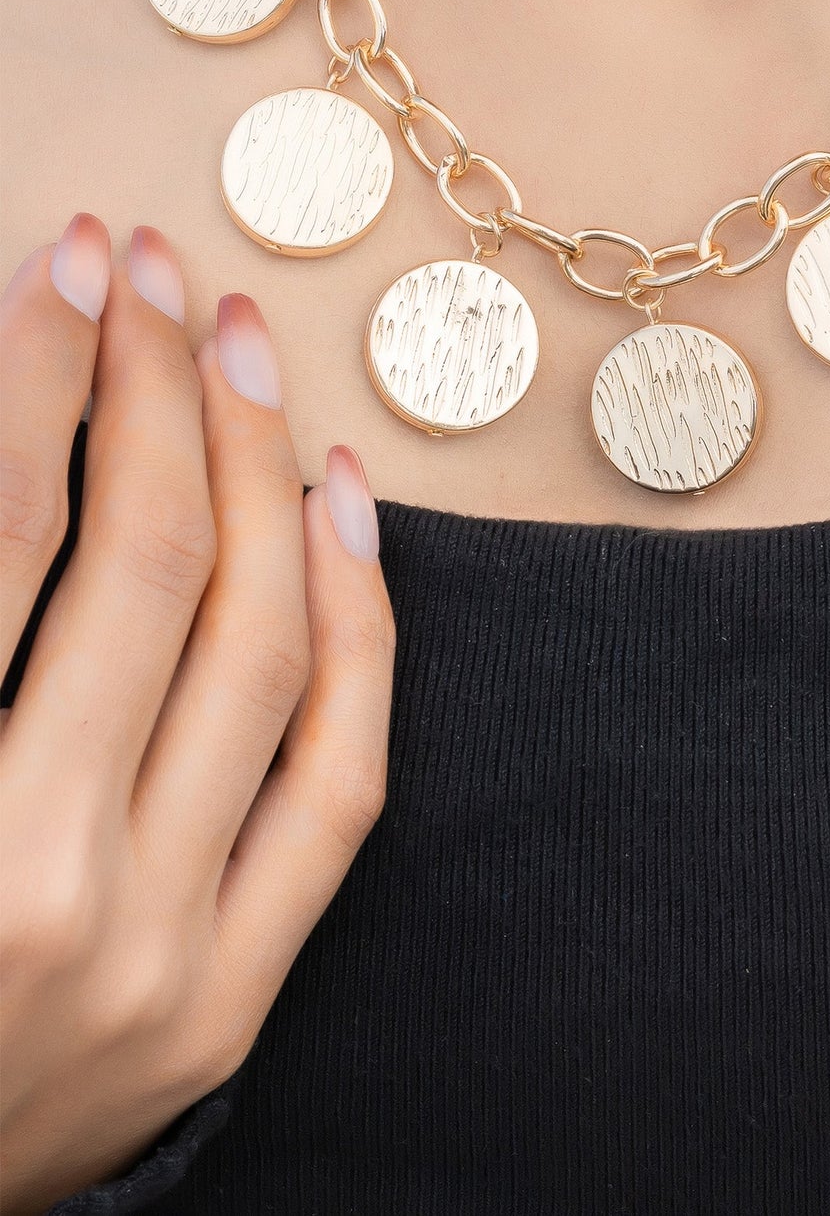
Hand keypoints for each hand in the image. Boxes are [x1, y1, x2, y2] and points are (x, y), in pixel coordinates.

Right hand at [0, 217, 395, 1212]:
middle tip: (148, 273)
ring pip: (264, 648)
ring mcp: (158, 959)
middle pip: (150, 565)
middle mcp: (40, 892)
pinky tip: (341, 497)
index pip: (0, 533)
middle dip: (153, 387)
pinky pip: (338, 777)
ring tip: (236, 345)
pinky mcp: (229, 1004)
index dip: (36, 373)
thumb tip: (24, 429)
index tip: (64, 262)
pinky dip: (357, 623)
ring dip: (261, 466)